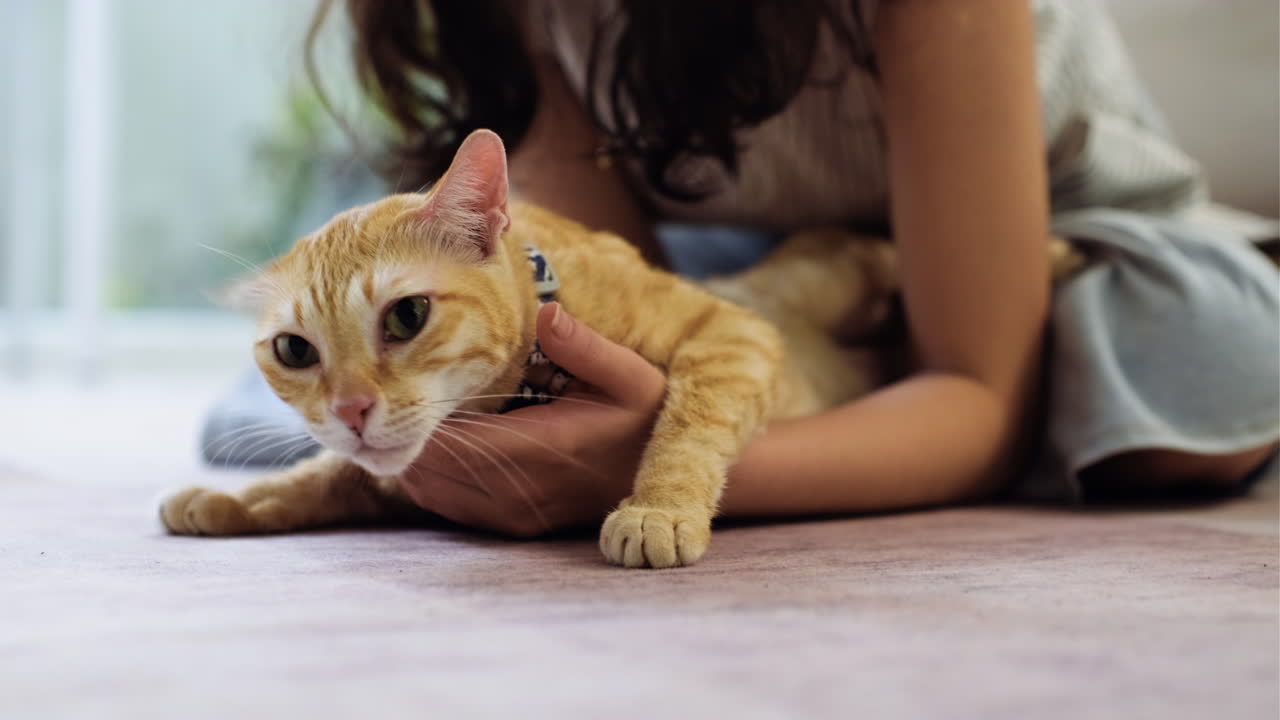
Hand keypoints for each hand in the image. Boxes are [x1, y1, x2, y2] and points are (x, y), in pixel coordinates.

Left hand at [399, 302, 666, 536]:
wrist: (673, 482)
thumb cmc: (646, 420)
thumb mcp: (629, 375)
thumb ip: (584, 346)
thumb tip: (546, 314)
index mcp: (537, 451)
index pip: (447, 441)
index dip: (412, 414)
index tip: (393, 380)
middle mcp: (517, 494)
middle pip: (425, 468)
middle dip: (401, 431)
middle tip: (384, 390)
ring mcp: (513, 516)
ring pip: (428, 490)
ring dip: (412, 453)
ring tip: (402, 411)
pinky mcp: (513, 525)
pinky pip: (448, 505)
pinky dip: (430, 475)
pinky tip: (433, 440)